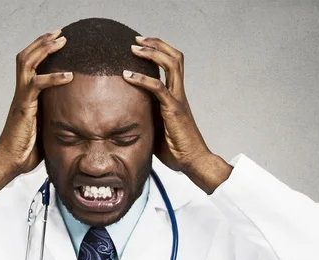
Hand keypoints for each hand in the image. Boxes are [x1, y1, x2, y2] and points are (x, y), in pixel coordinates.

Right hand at [0, 28, 73, 175]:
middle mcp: (21, 93)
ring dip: (44, 49)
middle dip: (43, 42)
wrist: (10, 162)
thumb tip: (76, 115)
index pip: (31, 64)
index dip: (41, 50)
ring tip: (61, 41)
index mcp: (26, 96)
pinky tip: (68, 75)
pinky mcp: (24, 107)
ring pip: (27, 63)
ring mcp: (21, 98)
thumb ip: (55, 116)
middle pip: (27, 57)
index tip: (57, 41)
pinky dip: (53, 78)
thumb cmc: (27, 149)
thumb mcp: (46, 127)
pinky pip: (36, 86)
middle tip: (60, 33)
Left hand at [122, 36, 211, 173]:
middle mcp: (179, 93)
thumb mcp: (156, 128)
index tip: (140, 46)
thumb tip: (126, 115)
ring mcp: (178, 100)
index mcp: (176, 96)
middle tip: (137, 40)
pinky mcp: (174, 110)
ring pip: (171, 65)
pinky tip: (127, 75)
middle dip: (156, 44)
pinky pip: (158, 88)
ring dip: (152, 53)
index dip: (158, 51)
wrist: (192, 161)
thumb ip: (146, 116)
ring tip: (134, 48)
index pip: (171, 65)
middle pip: (174, 57)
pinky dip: (142, 79)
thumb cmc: (175, 149)